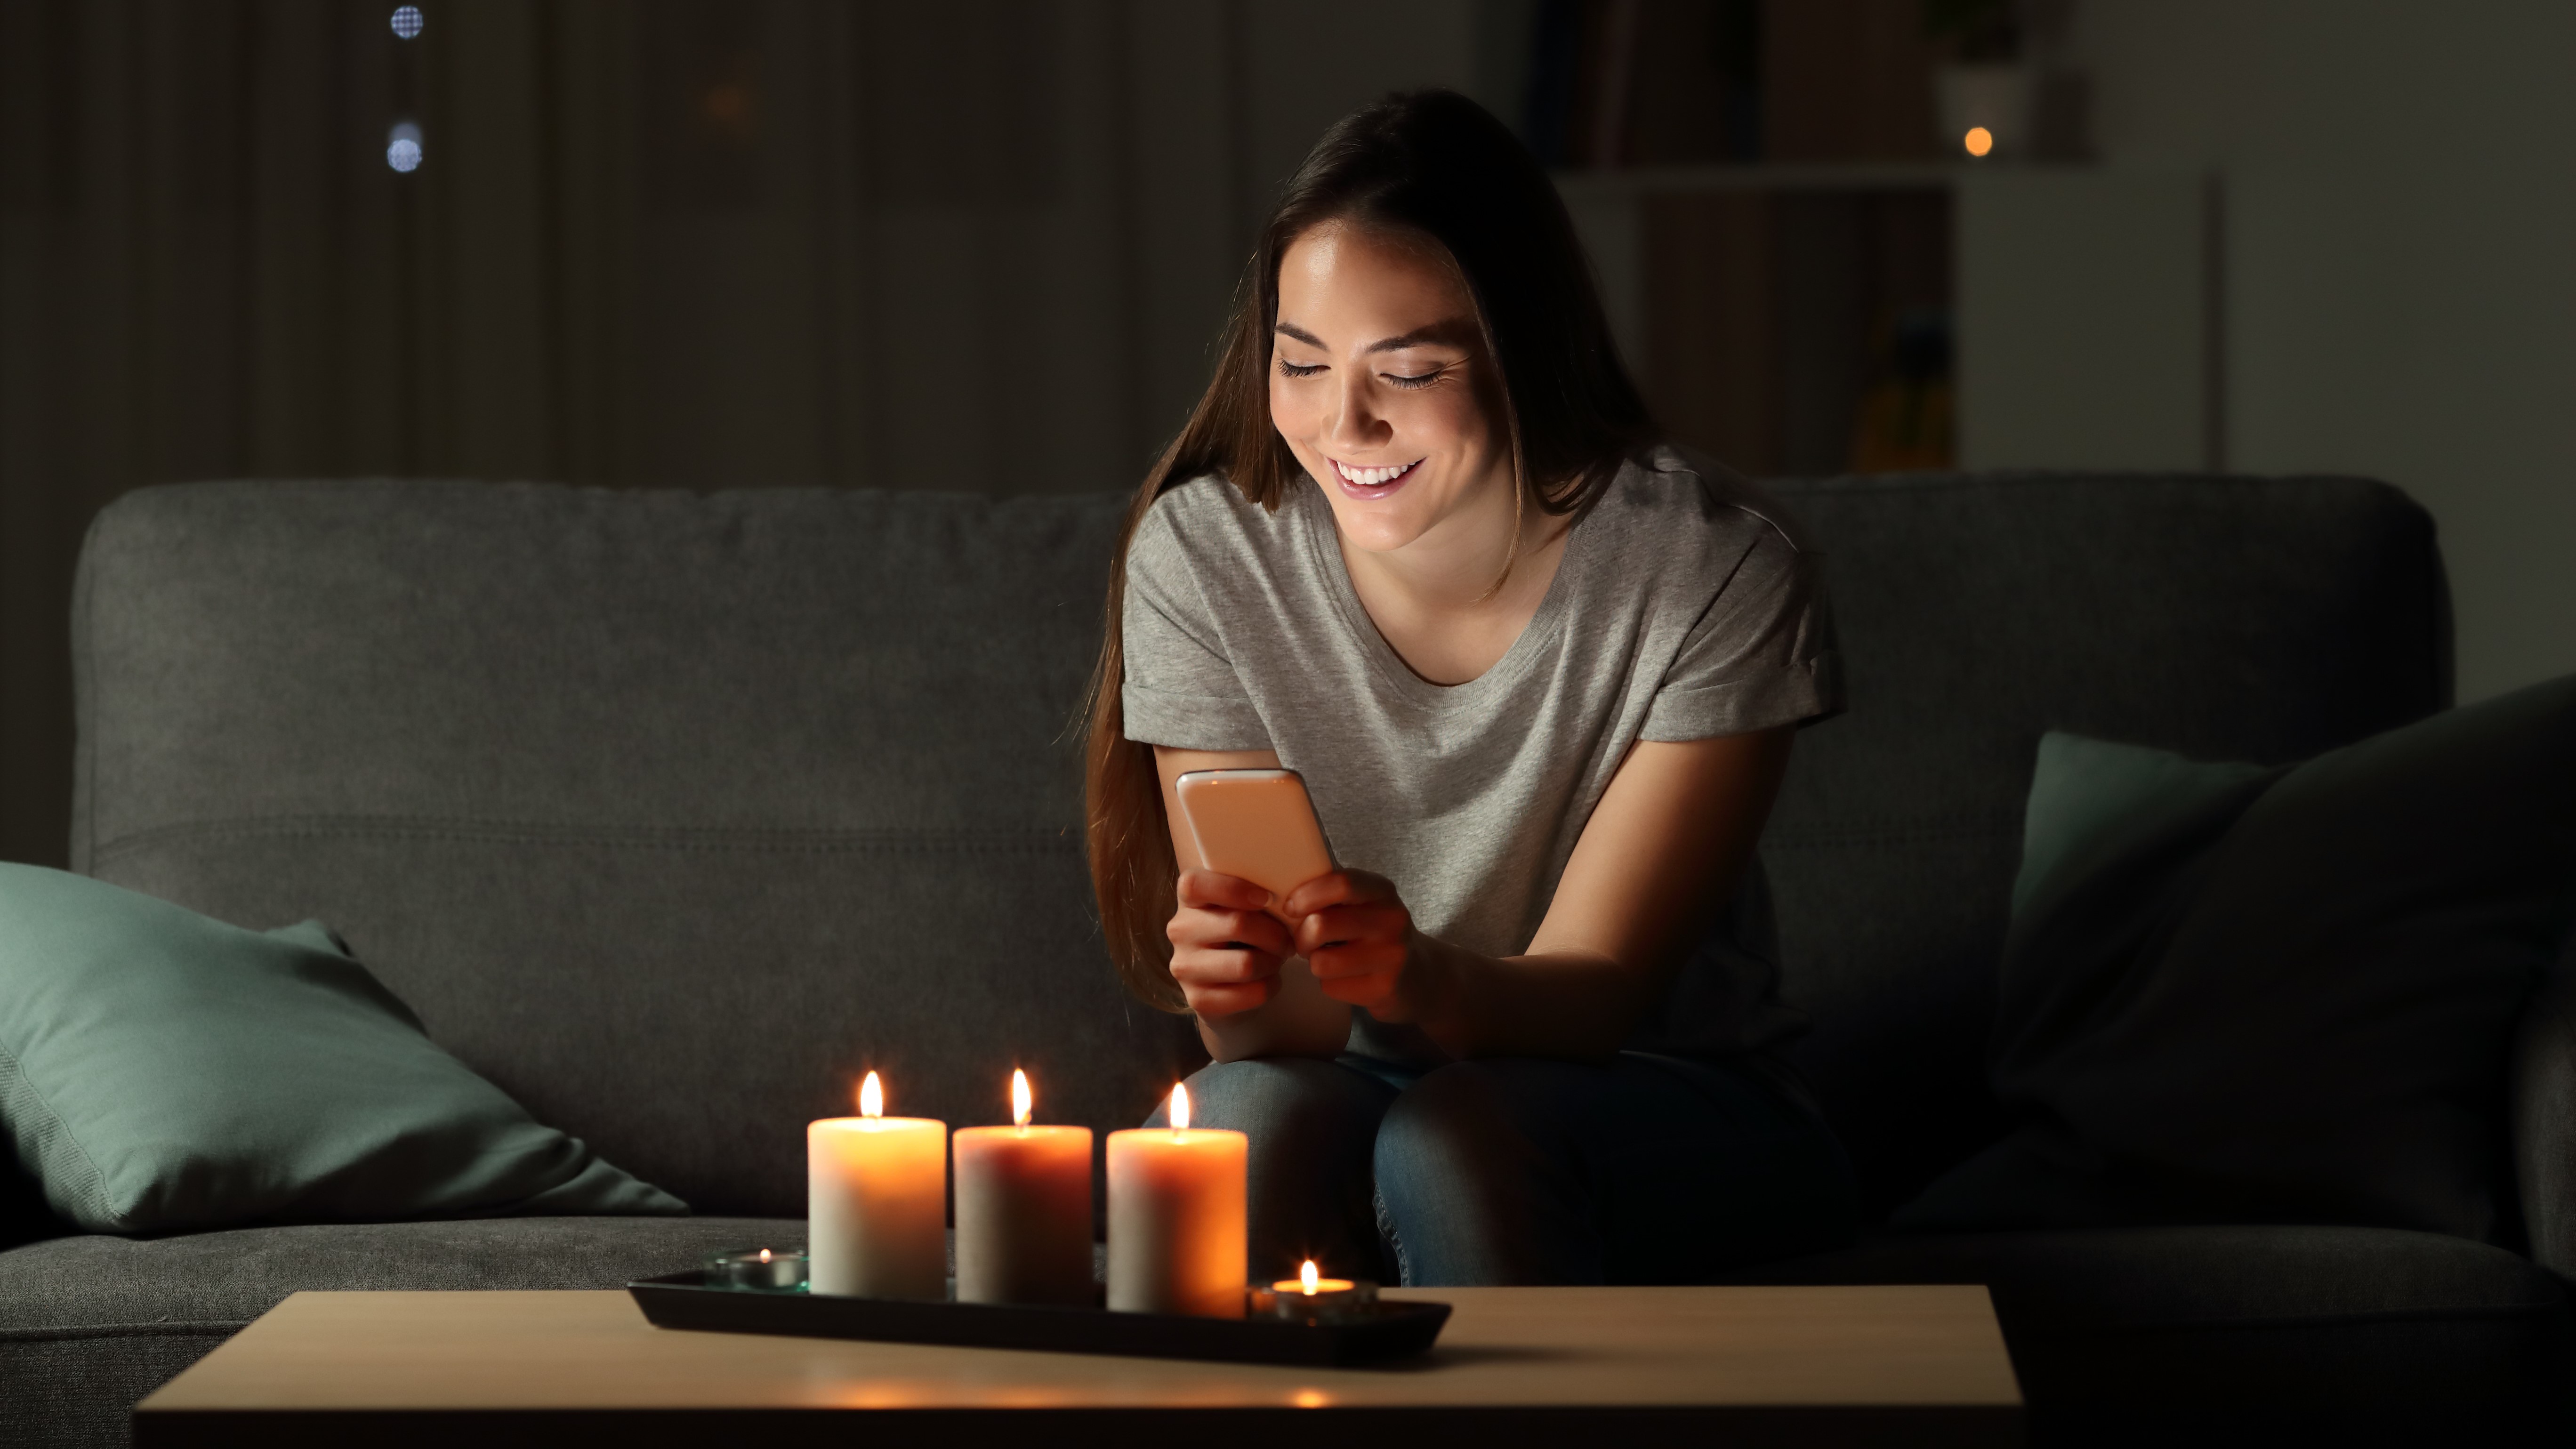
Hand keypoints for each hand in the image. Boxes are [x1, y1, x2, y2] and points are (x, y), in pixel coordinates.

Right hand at [1166, 870, 1294, 1018]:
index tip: (1266, 898)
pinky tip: (1269, 980)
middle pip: (1237, 924)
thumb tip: (1285, 894)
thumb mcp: (1240, 905)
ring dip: (1273, 962)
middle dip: (1275, 933)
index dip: (1235, 888)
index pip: (1195, 884)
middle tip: (1288, 940)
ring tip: (1278, 959)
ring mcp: (1185, 967)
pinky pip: (1250, 992)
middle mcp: (1180, 931)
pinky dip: (1271, 986)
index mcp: (1188, 899)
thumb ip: (1252, 892)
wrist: (1225, 981)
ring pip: (1246, 964)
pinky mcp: (1198, 999)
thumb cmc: (1241, 932)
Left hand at [1281, 870, 1428, 1016]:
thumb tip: (1284, 896)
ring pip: (1321, 961)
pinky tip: (1348, 979)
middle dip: (1301, 937)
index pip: (1341, 883)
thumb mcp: (1365, 903)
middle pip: (1321, 925)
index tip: (1291, 907)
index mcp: (1383, 891)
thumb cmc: (1376, 934)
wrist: (1419, 976)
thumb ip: (1334, 894)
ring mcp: (1392, 957)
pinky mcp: (1384, 989)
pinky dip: (1330, 984)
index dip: (1306, 895)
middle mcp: (1392, 921)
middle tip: (1305, 941)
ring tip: (1329, 959)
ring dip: (1315, 963)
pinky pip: (1331, 987)